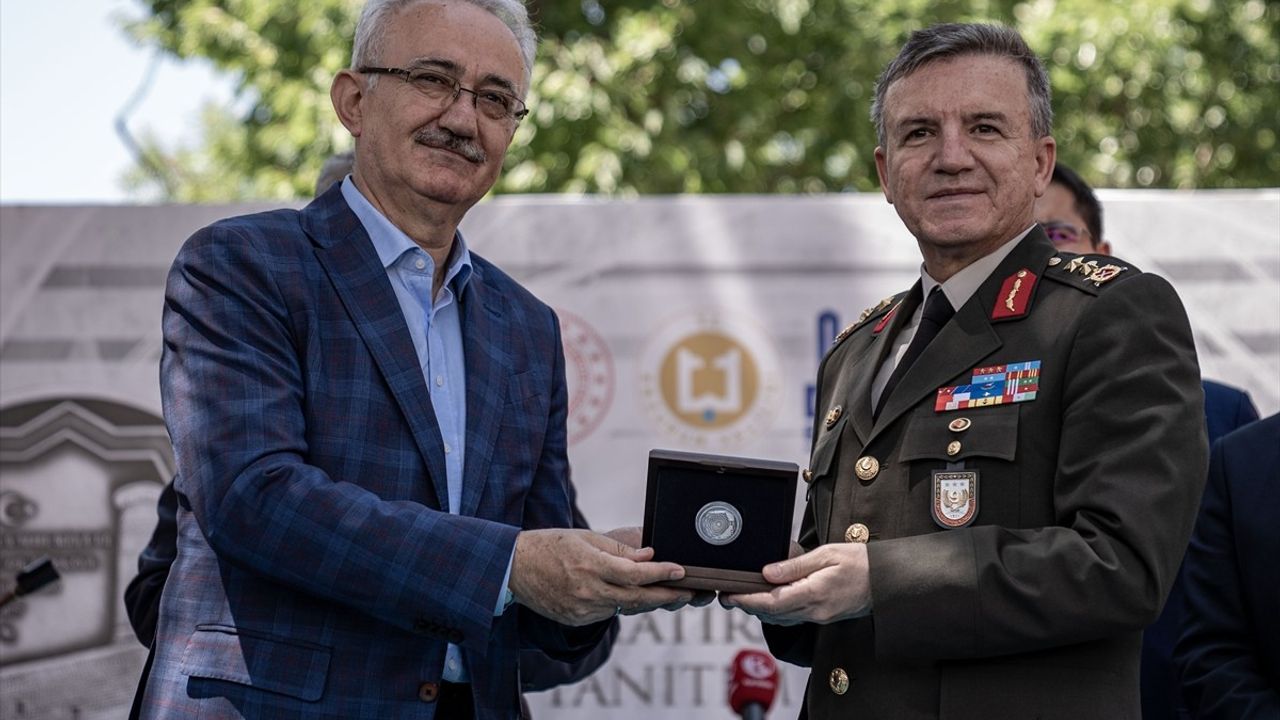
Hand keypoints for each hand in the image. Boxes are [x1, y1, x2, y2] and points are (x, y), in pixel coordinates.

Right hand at [510, 528, 696, 625]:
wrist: (514, 568)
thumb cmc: (551, 545)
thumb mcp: (586, 538)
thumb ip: (619, 550)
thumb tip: (649, 556)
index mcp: (591, 565)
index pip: (636, 574)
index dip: (662, 574)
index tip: (681, 571)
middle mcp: (588, 591)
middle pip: (637, 598)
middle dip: (666, 595)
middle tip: (689, 592)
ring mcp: (582, 610)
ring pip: (625, 608)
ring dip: (648, 601)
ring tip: (668, 593)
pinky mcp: (576, 620)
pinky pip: (608, 613)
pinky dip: (622, 604)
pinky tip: (633, 596)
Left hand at [719, 542, 871, 625]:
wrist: (887, 580)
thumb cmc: (860, 562)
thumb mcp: (827, 554)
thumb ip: (795, 565)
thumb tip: (767, 572)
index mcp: (815, 593)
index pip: (771, 602)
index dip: (747, 600)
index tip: (729, 594)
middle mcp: (815, 610)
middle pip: (771, 613)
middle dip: (747, 605)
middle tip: (726, 596)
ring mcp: (819, 616)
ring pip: (781, 617)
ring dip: (759, 610)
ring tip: (740, 597)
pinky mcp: (823, 616)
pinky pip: (793, 616)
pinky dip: (775, 610)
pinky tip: (767, 601)